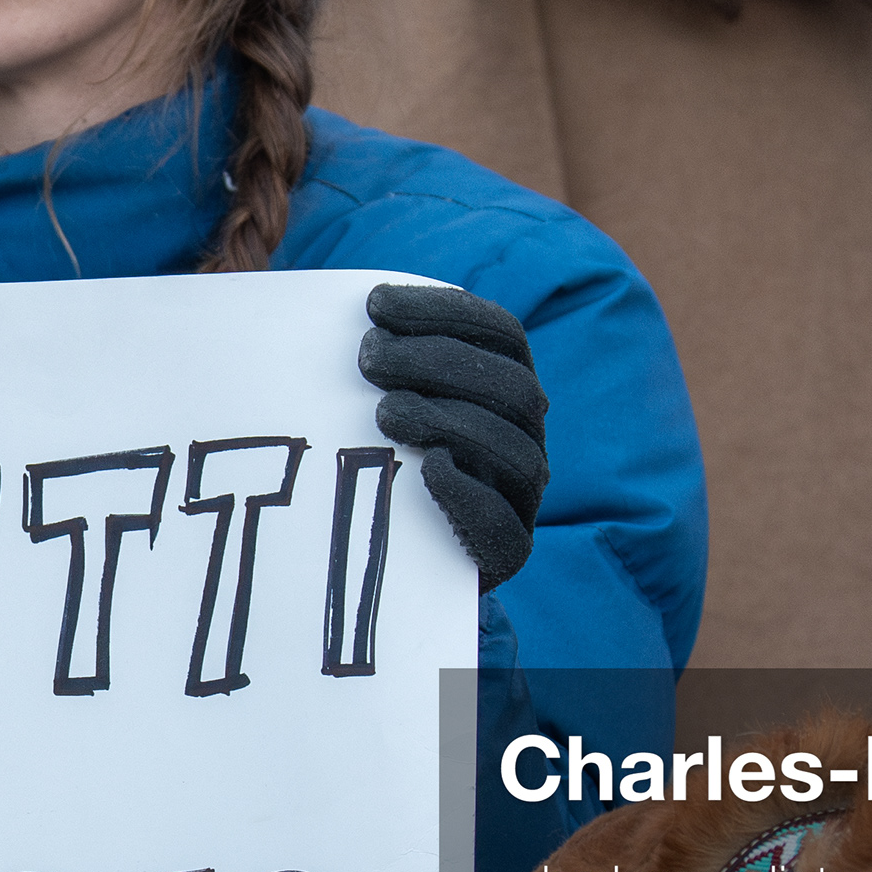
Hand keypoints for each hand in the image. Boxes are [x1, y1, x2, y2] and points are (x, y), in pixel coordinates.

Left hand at [361, 281, 547, 590]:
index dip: (443, 310)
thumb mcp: (381, 408)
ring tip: (384, 413)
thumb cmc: (382, 467)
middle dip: (438, 361)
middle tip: (369, 359)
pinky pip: (503, 523)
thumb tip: (345, 311)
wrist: (397, 566)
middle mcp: (525, 437)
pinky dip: (469, 492)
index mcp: (506, 391)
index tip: (376, 305)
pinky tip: (429, 469)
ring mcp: (522, 496)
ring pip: (514, 449)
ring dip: (449, 420)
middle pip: (510, 385)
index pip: (501, 333)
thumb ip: (380, 363)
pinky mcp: (508, 553)